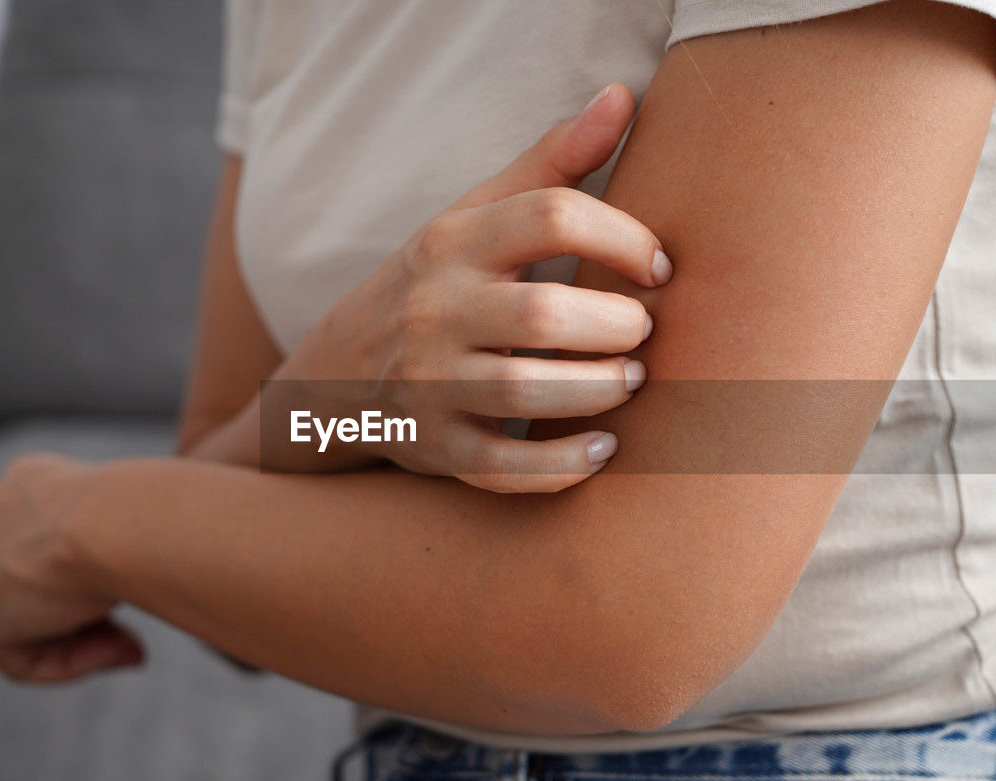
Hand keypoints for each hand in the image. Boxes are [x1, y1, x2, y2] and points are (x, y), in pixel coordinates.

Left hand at [0, 453, 141, 682]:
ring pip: (27, 624)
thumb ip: (114, 549)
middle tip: (136, 640)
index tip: (138, 592)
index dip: (95, 576)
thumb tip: (122, 592)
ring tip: (131, 649)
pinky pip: (19, 657)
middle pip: (35, 586)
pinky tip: (109, 650)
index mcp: (30, 481)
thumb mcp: (133, 518)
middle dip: (85, 619)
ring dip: (82, 644)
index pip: (50, 541)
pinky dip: (68, 663)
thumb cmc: (143, 510)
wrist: (116, 518)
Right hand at [265, 83, 670, 492]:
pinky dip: (561, 468)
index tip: (658, 269)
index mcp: (454, 242)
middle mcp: (436, 311)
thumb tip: (623, 97)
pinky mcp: (436, 448)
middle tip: (644, 333)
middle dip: (618, 326)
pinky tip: (602, 450)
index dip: (627, 239)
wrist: (337, 372)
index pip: (553, 216)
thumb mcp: (476, 216)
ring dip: (599, 390)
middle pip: (544, 313)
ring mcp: (429, 384)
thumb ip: (552, 164)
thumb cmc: (436, 284)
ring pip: (526, 393)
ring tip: (630, 382)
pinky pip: (503, 466)